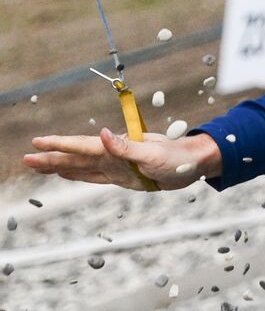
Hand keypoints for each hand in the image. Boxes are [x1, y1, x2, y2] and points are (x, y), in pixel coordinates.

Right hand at [23, 129, 221, 191]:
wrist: (193, 164)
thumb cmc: (177, 157)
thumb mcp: (152, 153)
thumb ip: (126, 147)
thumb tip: (102, 133)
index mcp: (116, 147)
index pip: (82, 146)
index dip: (60, 145)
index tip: (38, 143)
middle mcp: (111, 155)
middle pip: (74, 157)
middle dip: (50, 158)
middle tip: (25, 158)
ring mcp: (115, 166)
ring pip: (79, 167)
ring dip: (58, 166)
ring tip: (36, 165)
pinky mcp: (121, 176)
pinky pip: (93, 176)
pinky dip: (76, 175)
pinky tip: (64, 174)